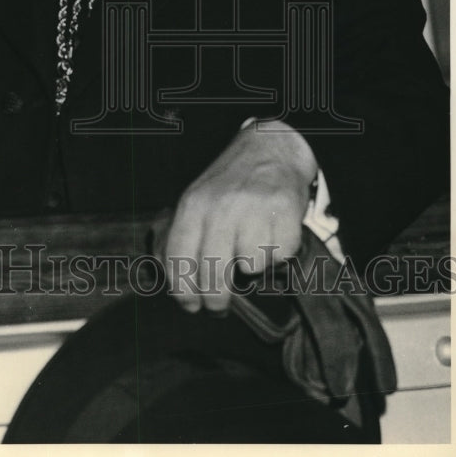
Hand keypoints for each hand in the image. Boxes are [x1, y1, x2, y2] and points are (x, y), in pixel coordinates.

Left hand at [157, 119, 317, 313]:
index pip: (178, 259)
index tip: (190, 305)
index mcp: (193, 205)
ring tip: (251, 248)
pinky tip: (272, 236)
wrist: (271, 149)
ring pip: (250, 268)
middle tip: (219, 307)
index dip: (182, 291)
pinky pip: (280, 257)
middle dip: (216, 301)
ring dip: (252, 268)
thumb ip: (182, 235)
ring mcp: (254, 209)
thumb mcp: (196, 200)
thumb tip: (171, 277)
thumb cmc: (230, 185)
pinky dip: (277, 255)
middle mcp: (221, 207)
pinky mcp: (285, 212)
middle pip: (213, 275)